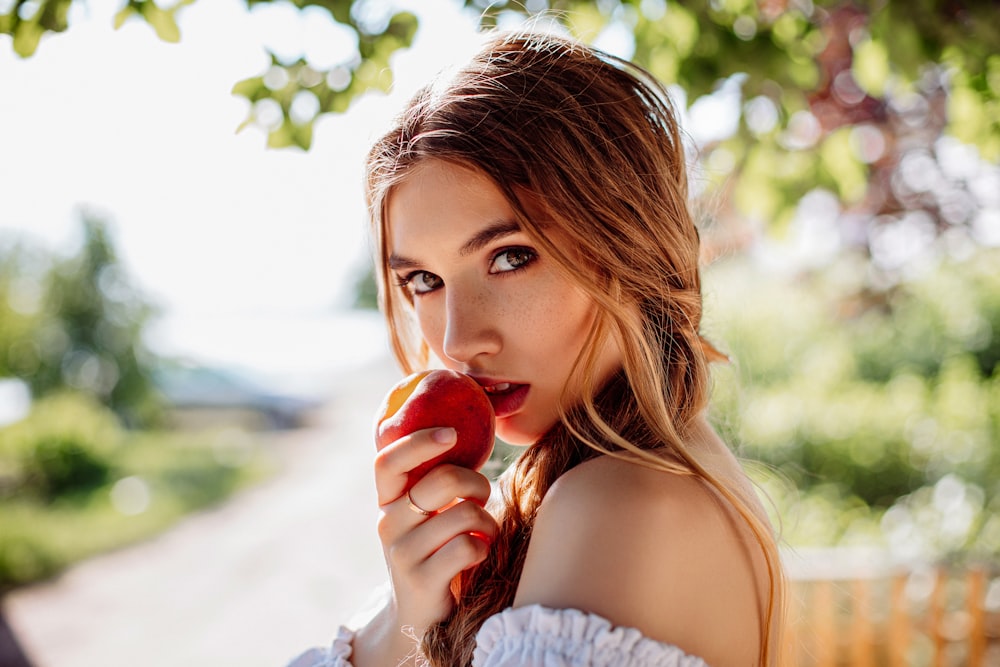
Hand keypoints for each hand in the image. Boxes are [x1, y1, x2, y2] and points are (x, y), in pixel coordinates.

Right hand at [373, 426, 497, 631]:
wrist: (418, 617)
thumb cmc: (435, 551)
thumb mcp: (424, 516)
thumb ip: (432, 483)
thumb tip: (464, 432)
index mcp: (387, 502)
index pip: (387, 461)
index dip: (418, 441)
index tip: (451, 433)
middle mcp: (388, 524)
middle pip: (441, 480)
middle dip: (476, 483)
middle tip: (482, 497)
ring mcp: (403, 554)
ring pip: (464, 514)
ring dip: (487, 522)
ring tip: (484, 533)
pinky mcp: (422, 581)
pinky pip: (467, 547)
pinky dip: (483, 548)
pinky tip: (478, 555)